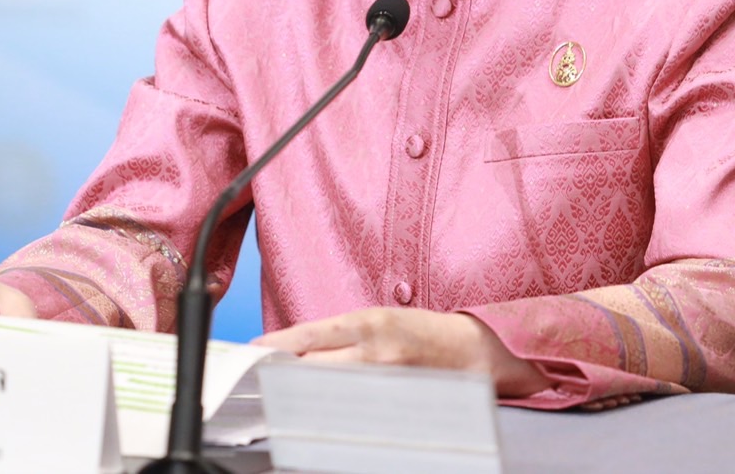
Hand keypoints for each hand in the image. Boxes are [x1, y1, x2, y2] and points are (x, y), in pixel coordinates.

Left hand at [253, 307, 550, 397]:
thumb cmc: (426, 333)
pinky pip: (355, 412)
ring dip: (306, 394)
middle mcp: (375, 351)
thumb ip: (344, 335)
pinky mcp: (396, 403)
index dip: (279, 344)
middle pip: (313, 367)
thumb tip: (301, 349)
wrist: (479, 350)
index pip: (311, 334)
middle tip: (266, 377)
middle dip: (286, 373)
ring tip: (286, 397)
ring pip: (330, 392)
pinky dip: (336, 412)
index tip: (255, 350)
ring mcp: (386, 381)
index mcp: (369, 323)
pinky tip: (324, 414)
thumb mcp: (382, 321)